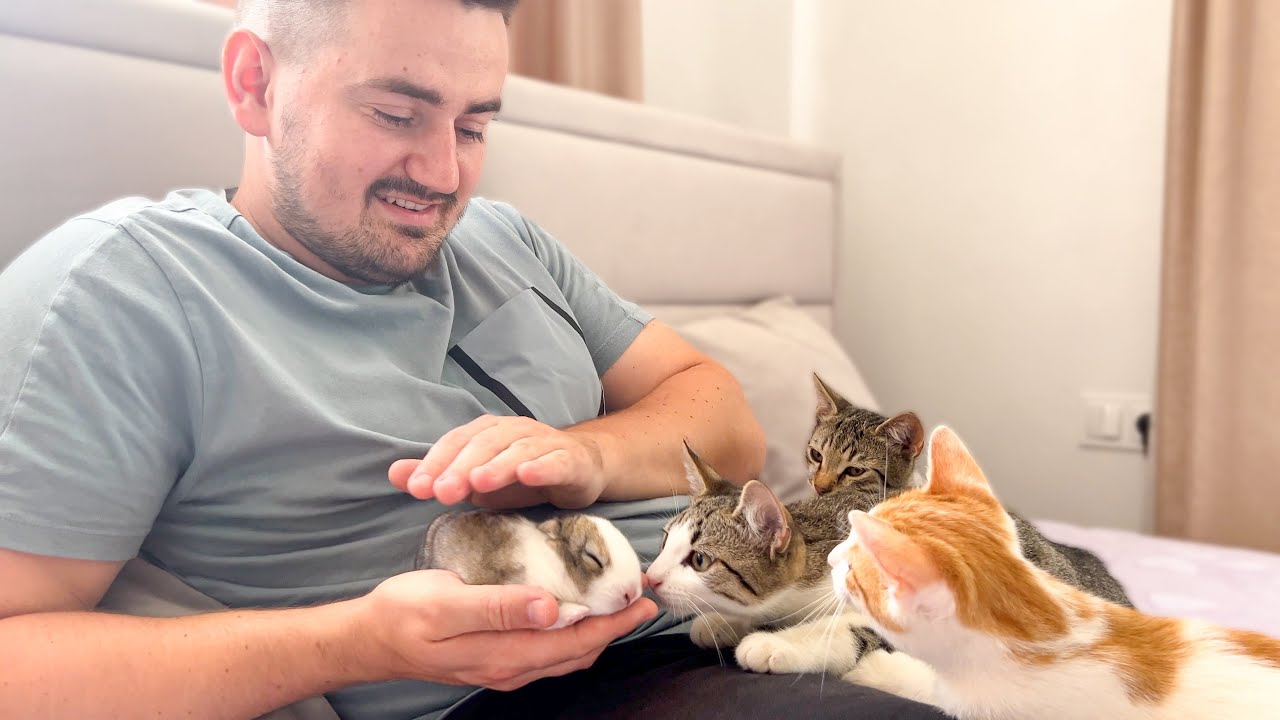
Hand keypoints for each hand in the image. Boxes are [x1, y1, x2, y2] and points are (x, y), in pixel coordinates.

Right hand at [351, 569, 656, 690]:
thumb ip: (499, 606)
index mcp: (504, 653)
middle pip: (578, 652)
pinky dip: (572, 632)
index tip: (641, 597)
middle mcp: (510, 667)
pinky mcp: (496, 658)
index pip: (576, 642)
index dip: (613, 622)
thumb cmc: (405, 613)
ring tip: (619, 600)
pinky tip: (577, 609)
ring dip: (597, 630)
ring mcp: (504, 667)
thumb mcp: (447, 601)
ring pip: (566, 654)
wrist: (371, 637)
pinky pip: (548, 651)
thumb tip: (552, 607)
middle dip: (614, 625)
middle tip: (641, 594)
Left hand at [388, 415, 608, 508]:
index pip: (456, 442)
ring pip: (519, 450)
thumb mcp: (476, 479)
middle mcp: (514, 431)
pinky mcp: (571, 460)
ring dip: (498, 465)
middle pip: (484, 445)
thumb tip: (394, 473)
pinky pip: (557, 461)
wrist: (580, 468)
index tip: (415, 489)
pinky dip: (542, 466)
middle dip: (460, 467)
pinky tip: (528, 475)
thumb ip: (439, 475)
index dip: (435, 463)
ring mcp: (545, 443)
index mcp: (488, 432)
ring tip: (478, 483)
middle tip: (441, 492)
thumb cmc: (521, 475)